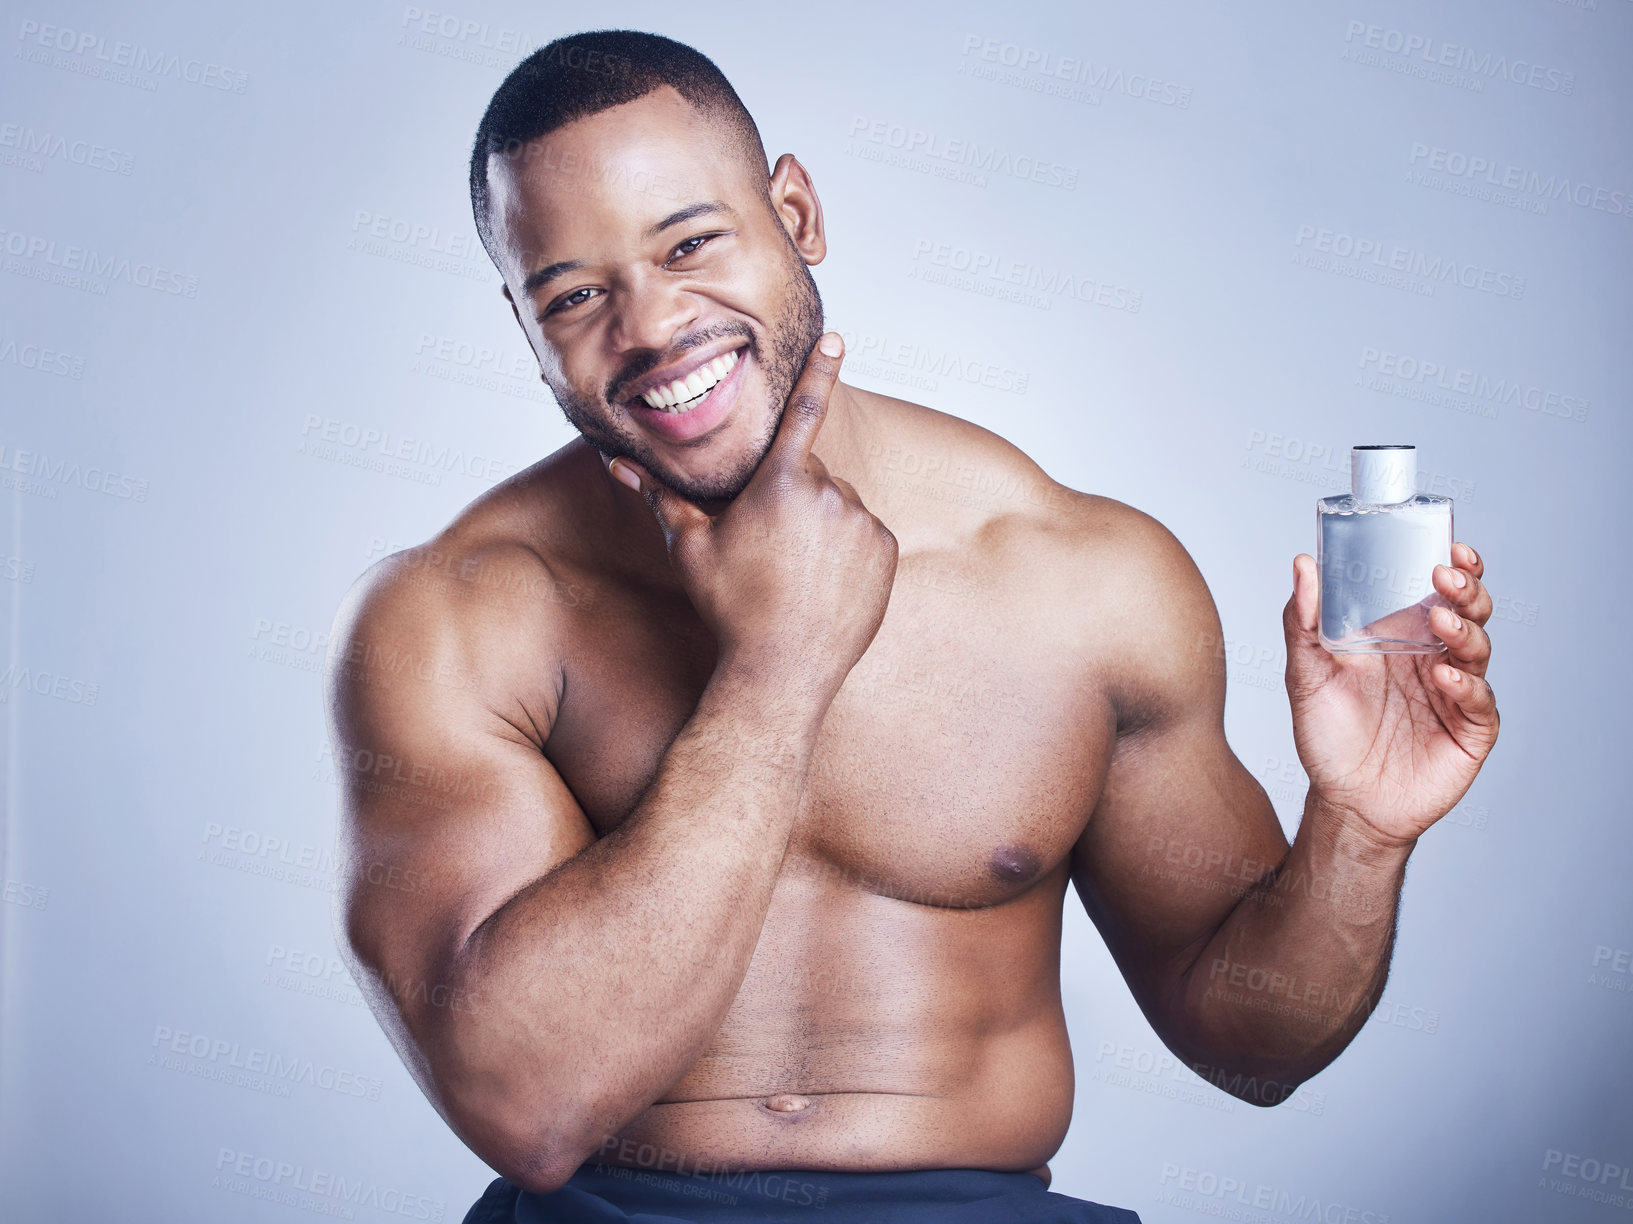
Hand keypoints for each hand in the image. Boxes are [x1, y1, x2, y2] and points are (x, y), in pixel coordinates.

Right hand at [606, 333, 897, 697]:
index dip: (819, 369)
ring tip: (794, 572)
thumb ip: (660, 497)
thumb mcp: (691, 548)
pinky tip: (822, 583)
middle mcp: (828, 493)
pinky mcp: (884, 550)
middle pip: (810, 474)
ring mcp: (861, 522)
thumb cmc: (730, 606)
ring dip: (819, 524)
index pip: (803, 411)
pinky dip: (847, 549)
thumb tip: (614, 464)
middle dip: (790, 496)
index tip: (836, 337)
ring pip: (838, 504)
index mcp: (779, 482)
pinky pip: (864, 534)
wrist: (781, 669)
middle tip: (766, 548)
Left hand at [1282, 541, 1498, 848]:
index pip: (1439, 591)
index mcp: (1404, 636)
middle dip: (1467, 590)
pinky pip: (1479, 702)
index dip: (1455, 567)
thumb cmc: (1328, 735)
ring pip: (1478, 649)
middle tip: (1448, 576)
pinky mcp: (1470, 731)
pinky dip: (1466, 686)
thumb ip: (1303, 621)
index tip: (1449, 547)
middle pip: (1469, 612)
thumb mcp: (1305, 674)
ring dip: (1464, 631)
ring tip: (1440, 622)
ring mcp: (1457, 693)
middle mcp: (1435, 659)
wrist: (1345, 802)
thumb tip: (1304, 564)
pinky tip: (1445, 679)